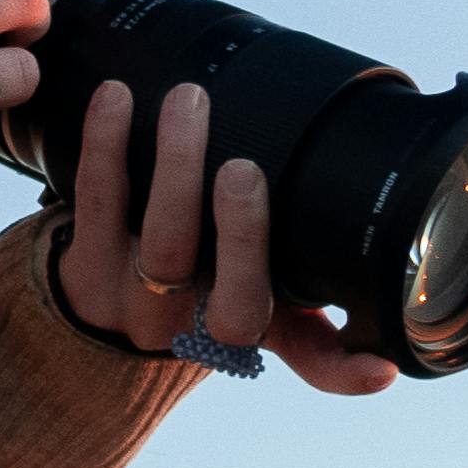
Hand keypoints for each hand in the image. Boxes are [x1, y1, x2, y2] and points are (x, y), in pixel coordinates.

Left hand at [51, 80, 398, 393]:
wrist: (96, 327)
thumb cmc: (200, 307)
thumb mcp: (257, 329)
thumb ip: (317, 344)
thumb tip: (387, 370)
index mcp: (234, 331)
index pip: (277, 336)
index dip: (327, 358)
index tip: (350, 327)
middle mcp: (179, 321)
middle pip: (213, 281)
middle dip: (235, 227)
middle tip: (246, 167)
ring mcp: (125, 291)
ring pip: (156, 234)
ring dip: (173, 165)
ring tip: (189, 100)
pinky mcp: (80, 258)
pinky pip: (96, 197)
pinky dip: (105, 145)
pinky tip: (116, 97)